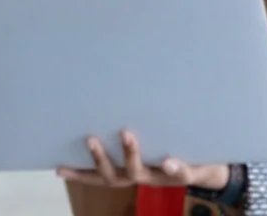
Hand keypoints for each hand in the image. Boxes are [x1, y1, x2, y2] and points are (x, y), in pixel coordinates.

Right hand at [57, 131, 230, 191]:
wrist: (209, 165)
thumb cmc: (170, 146)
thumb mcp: (151, 138)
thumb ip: (133, 126)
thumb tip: (106, 89)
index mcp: (128, 170)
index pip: (98, 174)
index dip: (78, 172)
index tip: (57, 166)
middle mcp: (141, 176)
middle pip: (114, 176)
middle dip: (100, 159)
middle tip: (90, 138)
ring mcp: (162, 177)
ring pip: (140, 173)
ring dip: (131, 155)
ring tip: (127, 133)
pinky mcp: (186, 173)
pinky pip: (180, 173)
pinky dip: (173, 168)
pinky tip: (169, 160)